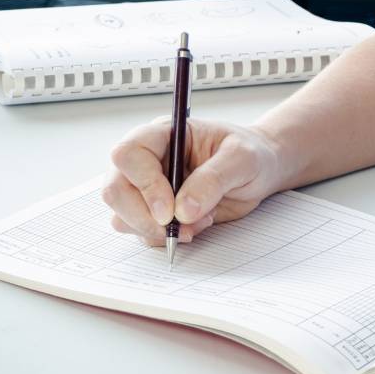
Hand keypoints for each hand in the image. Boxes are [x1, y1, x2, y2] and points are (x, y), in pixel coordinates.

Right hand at [103, 117, 285, 245]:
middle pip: (115, 189)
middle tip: (177, 229)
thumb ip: (213, 179)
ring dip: (156, 230)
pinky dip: (164, 239)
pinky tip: (194, 227)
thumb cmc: (250, 154)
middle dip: (142, 217)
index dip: (144, 184)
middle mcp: (147, 161)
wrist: (259, 173)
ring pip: (122, 216)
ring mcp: (146, 188)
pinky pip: (141, 232)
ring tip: (198, 223)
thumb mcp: (242, 159)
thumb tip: (183, 210)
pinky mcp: (154, 213)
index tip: (169, 211)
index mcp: (162, 135)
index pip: (129, 154)